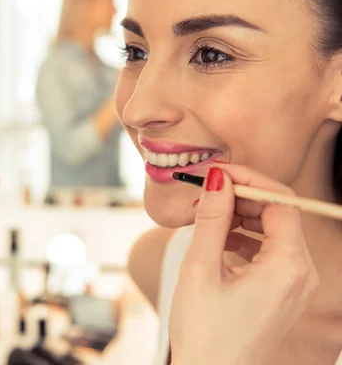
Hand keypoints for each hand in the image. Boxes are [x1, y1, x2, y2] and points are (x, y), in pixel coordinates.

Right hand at [169, 164, 318, 364]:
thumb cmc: (204, 331)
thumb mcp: (201, 268)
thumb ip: (212, 219)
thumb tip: (218, 178)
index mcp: (288, 267)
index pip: (279, 201)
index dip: (247, 179)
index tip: (215, 172)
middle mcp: (302, 273)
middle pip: (279, 213)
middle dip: (241, 197)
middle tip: (205, 193)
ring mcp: (294, 284)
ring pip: (274, 230)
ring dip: (241, 217)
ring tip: (207, 216)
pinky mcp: (283, 291)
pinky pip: (270, 250)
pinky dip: (245, 238)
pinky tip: (218, 240)